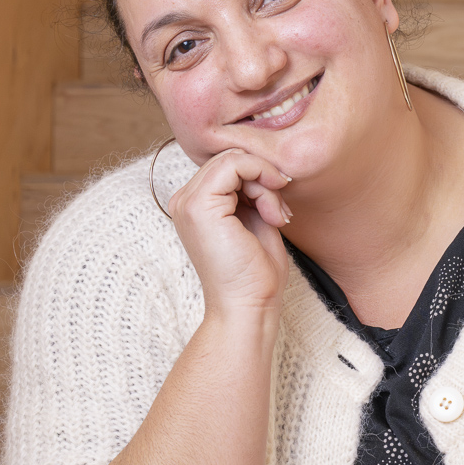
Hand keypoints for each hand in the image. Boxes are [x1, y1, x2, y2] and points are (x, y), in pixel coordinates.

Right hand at [166, 148, 292, 319]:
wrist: (249, 305)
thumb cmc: (255, 273)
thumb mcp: (256, 218)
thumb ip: (252, 190)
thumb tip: (264, 164)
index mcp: (195, 204)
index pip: (228, 165)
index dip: (258, 176)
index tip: (278, 207)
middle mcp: (185, 200)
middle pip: (231, 158)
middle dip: (263, 179)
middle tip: (278, 212)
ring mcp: (188, 202)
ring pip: (235, 159)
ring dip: (265, 183)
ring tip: (275, 216)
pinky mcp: (199, 206)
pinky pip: (235, 164)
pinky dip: (262, 181)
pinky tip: (271, 212)